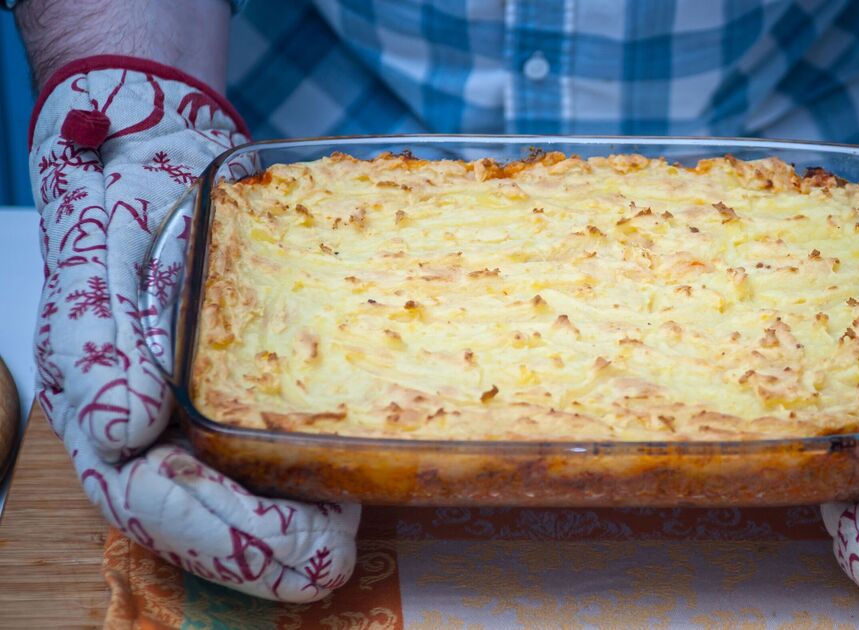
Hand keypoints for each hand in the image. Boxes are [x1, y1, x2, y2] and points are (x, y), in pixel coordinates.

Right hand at [31, 57, 359, 601]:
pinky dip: (302, 478)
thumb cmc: (121, 200)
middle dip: (262, 549)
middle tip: (329, 563)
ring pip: (233, 494)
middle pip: (198, 514)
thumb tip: (127, 431)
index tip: (281, 546)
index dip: (212, 532)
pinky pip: (265, 448)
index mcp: (103, 399)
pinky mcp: (236, 389)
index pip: (147, 495)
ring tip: (345, 541)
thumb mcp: (98, 249)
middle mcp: (147, 420)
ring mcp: (192, 409)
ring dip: (287, 529)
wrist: (159, 155)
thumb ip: (98, 339)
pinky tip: (346, 487)